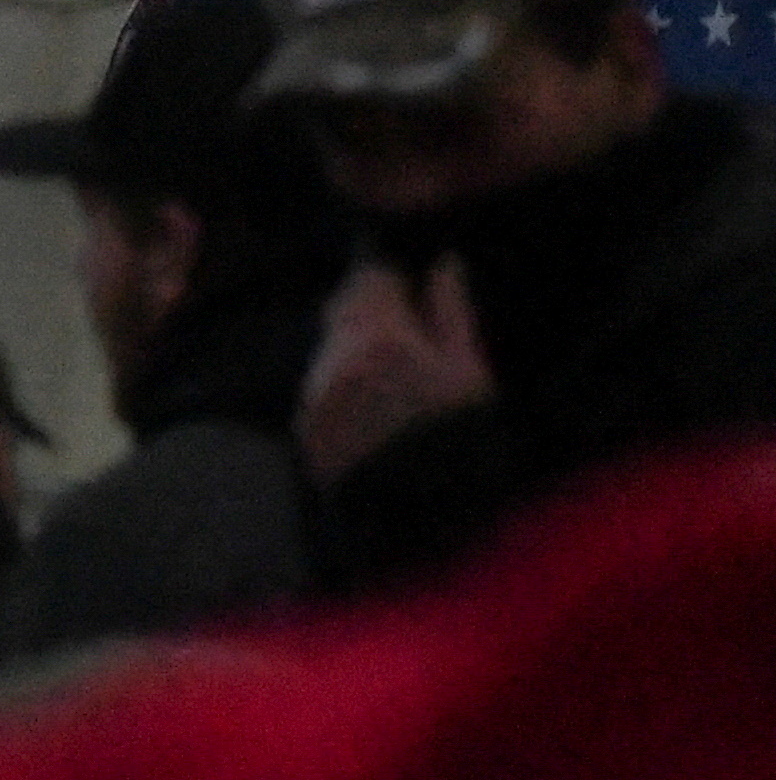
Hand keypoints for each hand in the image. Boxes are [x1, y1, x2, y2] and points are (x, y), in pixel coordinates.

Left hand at [301, 256, 493, 484]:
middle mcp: (337, 360)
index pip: (368, 279)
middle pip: (342, 311)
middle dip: (369, 311)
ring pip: (330, 351)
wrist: (425, 515)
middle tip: (403, 325)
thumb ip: (451, 311)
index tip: (404, 281)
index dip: (387, 276)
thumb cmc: (462, 441)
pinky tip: (376, 410)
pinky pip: (320, 390)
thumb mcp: (471, 373)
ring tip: (394, 378)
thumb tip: (446, 264)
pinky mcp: (308, 429)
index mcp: (380, 339)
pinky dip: (342, 389)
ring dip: (354, 352)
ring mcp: (317, 396)